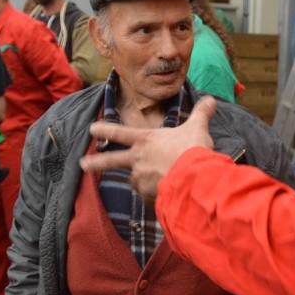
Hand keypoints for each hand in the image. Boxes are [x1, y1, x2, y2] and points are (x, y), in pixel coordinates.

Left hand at [80, 96, 216, 197]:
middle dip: (95, 162)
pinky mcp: (147, 194)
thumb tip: (212, 100)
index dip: (105, 129)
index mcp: (146, 140)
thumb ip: (201, 114)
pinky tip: (167, 192)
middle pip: (111, 160)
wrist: (194, 177)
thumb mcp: (197, 128)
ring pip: (136, 180)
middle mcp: (138, 159)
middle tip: (82, 164)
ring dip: (143, 180)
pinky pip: (148, 195)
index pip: (120, 132)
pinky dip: (154, 194)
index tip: (92, 129)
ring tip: (163, 179)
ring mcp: (140, 178)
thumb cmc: (192, 150)